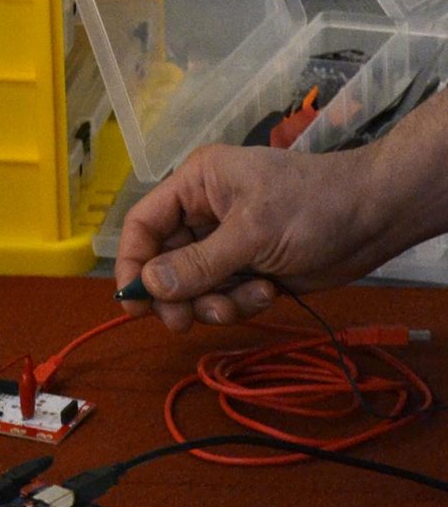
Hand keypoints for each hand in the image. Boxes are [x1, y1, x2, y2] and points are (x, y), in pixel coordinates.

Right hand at [114, 142, 402, 332]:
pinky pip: (223, 298)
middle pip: (164, 264)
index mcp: (196, 185)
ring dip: (215, 303)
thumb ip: (198, 263)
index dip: (132, 263)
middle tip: (186, 321)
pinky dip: (240, 304)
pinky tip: (270, 292)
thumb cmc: (313, 207)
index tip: (134, 303)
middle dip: (179, 294)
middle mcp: (204, 214)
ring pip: (193, 288)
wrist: (376, 217)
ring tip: (252, 297)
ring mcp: (227, 245)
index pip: (143, 225)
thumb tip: (147, 287)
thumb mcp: (252, 232)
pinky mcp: (249, 270)